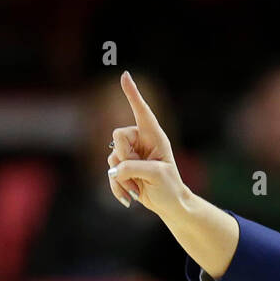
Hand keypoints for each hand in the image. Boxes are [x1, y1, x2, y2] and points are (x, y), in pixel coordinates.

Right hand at [107, 71, 189, 218]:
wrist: (169, 205)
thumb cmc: (169, 187)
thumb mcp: (155, 175)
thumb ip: (132, 167)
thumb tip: (113, 170)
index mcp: (154, 137)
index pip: (142, 111)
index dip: (133, 94)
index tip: (125, 75)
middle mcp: (140, 141)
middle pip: (117, 135)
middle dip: (124, 156)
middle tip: (139, 173)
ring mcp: (130, 154)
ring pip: (112, 157)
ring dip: (123, 178)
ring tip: (140, 188)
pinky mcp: (122, 167)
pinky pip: (110, 172)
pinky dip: (118, 187)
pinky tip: (130, 197)